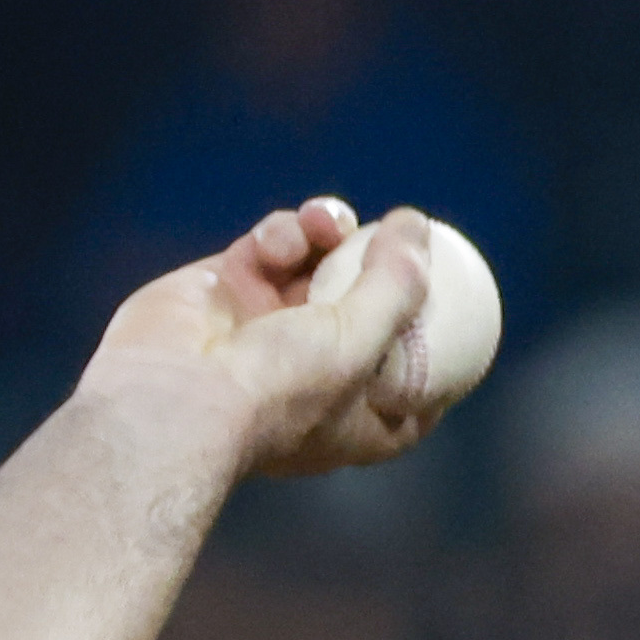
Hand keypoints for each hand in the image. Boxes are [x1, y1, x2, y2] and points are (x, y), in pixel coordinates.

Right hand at [74, 198, 444, 480]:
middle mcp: (313, 377)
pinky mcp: (224, 290)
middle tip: (396, 231)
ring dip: (328, 232)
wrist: (172, 399)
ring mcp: (265, 329)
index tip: (467, 313)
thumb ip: (397, 284)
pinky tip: (276, 243)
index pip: (416, 387)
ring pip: (316, 264)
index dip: (441, 350)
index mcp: (357, 418)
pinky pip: (267, 247)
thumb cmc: (277, 390)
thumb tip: (419, 226)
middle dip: (382, 267)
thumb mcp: (361, 342)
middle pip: (367, 311)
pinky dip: (278, 235)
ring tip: (328, 222)